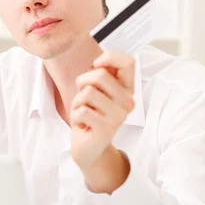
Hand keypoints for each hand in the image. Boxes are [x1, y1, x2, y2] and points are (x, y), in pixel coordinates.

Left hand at [70, 51, 135, 171]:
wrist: (89, 147)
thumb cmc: (90, 114)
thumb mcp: (96, 90)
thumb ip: (101, 74)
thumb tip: (99, 63)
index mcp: (128, 89)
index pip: (128, 62)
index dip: (109, 57)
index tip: (96, 65)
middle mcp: (128, 102)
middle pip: (100, 75)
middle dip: (82, 83)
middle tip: (84, 99)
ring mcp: (119, 116)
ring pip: (87, 93)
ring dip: (77, 102)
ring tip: (83, 113)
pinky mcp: (107, 129)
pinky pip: (81, 111)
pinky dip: (75, 116)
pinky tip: (83, 124)